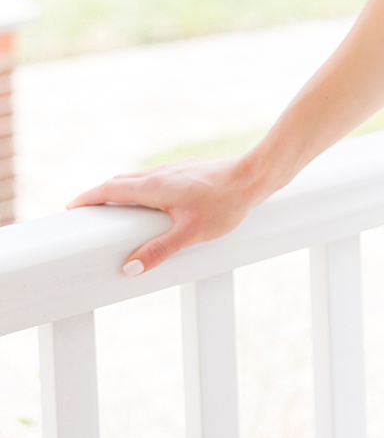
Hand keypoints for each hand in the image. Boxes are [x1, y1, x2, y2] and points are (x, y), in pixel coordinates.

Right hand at [69, 155, 271, 276]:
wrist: (257, 175)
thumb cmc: (226, 203)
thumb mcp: (191, 233)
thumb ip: (160, 250)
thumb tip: (129, 268)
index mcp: (154, 186)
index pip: (110, 189)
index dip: (88, 197)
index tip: (72, 207)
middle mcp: (161, 173)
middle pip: (121, 181)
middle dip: (101, 195)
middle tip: (88, 212)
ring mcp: (176, 169)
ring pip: (140, 177)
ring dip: (122, 190)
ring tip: (116, 209)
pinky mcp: (190, 170)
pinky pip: (156, 177)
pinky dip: (142, 188)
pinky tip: (154, 201)